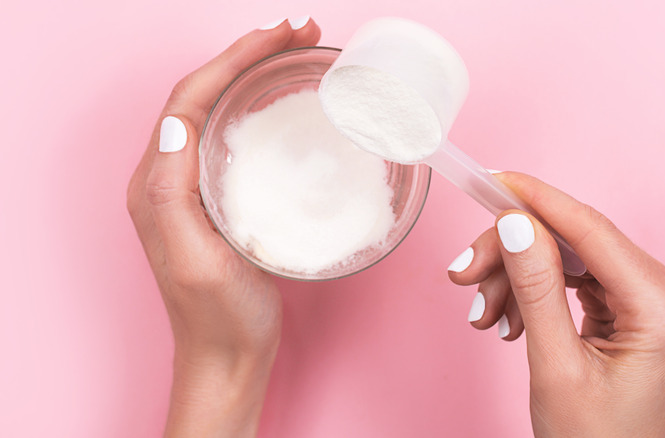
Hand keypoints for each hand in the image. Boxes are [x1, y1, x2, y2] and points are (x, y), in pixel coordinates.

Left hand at [127, 20, 320, 437]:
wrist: (229, 355)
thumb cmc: (219, 315)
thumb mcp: (195, 259)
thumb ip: (174, 195)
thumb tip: (176, 128)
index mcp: (159, 183)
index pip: (190, 99)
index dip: (233, 59)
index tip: (279, 35)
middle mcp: (170, 176)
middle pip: (204, 93)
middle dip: (248, 54)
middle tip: (299, 32)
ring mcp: (194, 185)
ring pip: (218, 108)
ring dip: (253, 73)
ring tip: (294, 52)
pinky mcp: (218, 196)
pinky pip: (233, 133)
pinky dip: (258, 104)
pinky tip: (284, 101)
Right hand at [448, 172, 664, 436]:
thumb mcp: (555, 365)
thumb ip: (536, 289)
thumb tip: (516, 224)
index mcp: (659, 307)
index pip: (590, 229)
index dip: (536, 200)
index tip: (493, 180)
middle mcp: (660, 294)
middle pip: (571, 241)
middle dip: (511, 254)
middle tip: (463, 273)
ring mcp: (643, 301)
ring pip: (563, 259)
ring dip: (514, 279)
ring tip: (482, 316)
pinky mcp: (623, 309)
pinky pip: (567, 280)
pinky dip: (529, 294)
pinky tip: (505, 319)